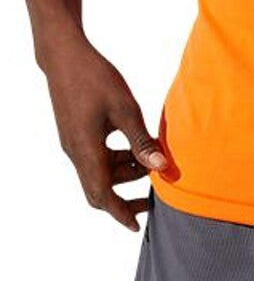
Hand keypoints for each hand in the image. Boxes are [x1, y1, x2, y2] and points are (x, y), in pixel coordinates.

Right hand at [42, 28, 168, 231]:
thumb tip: (162, 169)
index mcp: (86, 150)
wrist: (64, 55)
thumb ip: (141, 142)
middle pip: (98, 189)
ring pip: (99, 172)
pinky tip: (137, 144)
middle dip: (125, 197)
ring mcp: (73, 143)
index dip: (120, 213)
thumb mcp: (125, 109)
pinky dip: (117, 158)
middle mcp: (76, 152)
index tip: (137, 225)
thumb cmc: (94, 77)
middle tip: (152, 197)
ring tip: (151, 158)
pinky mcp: (75, 133)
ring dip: (125, 172)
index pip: (101, 195)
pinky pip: (96, 157)